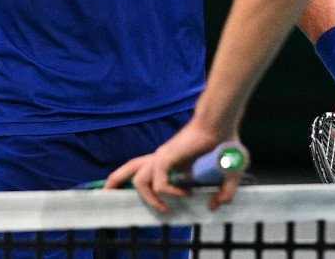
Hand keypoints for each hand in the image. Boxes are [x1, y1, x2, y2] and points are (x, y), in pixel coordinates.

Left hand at [104, 119, 240, 212]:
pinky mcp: (166, 158)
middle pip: (131, 168)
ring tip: (165, 209)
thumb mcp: (228, 175)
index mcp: (171, 160)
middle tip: (106, 192)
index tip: (141, 195)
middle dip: (116, 180)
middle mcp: (162, 158)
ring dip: (149, 199)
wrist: (222, 126)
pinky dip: (170, 193)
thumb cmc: (223, 144)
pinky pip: (160, 183)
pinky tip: (185, 194)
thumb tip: (215, 206)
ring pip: (139, 180)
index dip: (143, 182)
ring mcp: (162, 158)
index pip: (148, 169)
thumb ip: (224, 193)